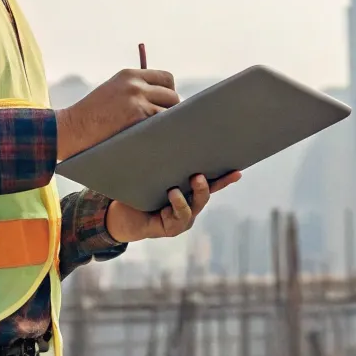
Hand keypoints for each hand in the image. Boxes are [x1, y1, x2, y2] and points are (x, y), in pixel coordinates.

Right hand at [56, 68, 178, 159]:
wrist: (71, 128)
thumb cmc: (91, 115)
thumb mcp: (113, 91)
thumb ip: (135, 90)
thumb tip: (163, 100)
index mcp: (130, 75)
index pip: (166, 78)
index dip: (170, 93)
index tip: (167, 106)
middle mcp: (136, 84)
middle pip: (173, 96)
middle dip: (172, 111)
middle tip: (165, 125)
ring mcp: (138, 100)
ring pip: (171, 111)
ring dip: (168, 124)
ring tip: (161, 134)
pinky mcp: (137, 117)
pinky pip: (163, 124)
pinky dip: (163, 132)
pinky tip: (156, 139)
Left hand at [105, 172, 240, 242]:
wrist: (118, 216)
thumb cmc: (135, 193)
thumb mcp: (150, 174)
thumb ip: (160, 160)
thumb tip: (164, 127)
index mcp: (187, 192)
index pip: (210, 183)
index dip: (225, 178)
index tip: (238, 170)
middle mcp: (189, 206)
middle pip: (206, 193)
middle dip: (210, 182)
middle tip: (201, 172)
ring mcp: (182, 219)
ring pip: (196, 205)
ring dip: (197, 192)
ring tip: (192, 180)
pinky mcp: (172, 228)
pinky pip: (181, 217)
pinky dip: (178, 204)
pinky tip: (173, 194)